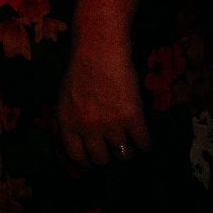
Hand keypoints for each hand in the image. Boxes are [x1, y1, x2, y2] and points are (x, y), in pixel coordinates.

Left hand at [58, 31, 148, 164]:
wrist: (100, 52)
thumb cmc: (81, 71)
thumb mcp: (66, 98)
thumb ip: (72, 120)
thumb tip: (80, 141)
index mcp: (67, 122)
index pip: (76, 156)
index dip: (87, 160)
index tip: (94, 159)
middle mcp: (87, 127)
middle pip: (101, 159)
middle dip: (108, 157)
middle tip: (114, 149)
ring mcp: (110, 124)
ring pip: (123, 155)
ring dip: (128, 152)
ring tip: (130, 144)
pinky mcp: (132, 117)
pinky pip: (144, 144)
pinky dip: (147, 145)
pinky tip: (146, 140)